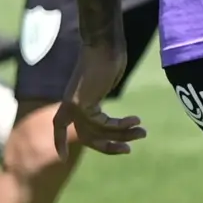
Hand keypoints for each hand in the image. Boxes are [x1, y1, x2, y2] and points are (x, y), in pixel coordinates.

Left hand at [54, 41, 143, 155]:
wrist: (104, 43)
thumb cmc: (109, 56)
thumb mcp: (104, 80)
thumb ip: (102, 95)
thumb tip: (108, 106)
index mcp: (74, 99)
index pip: (60, 124)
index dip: (60, 141)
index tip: (61, 158)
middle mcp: (71, 104)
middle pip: (85, 136)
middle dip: (107, 146)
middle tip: (128, 150)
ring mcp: (74, 104)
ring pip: (96, 132)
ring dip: (122, 134)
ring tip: (142, 132)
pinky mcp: (81, 103)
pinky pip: (102, 123)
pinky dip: (120, 125)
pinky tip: (136, 120)